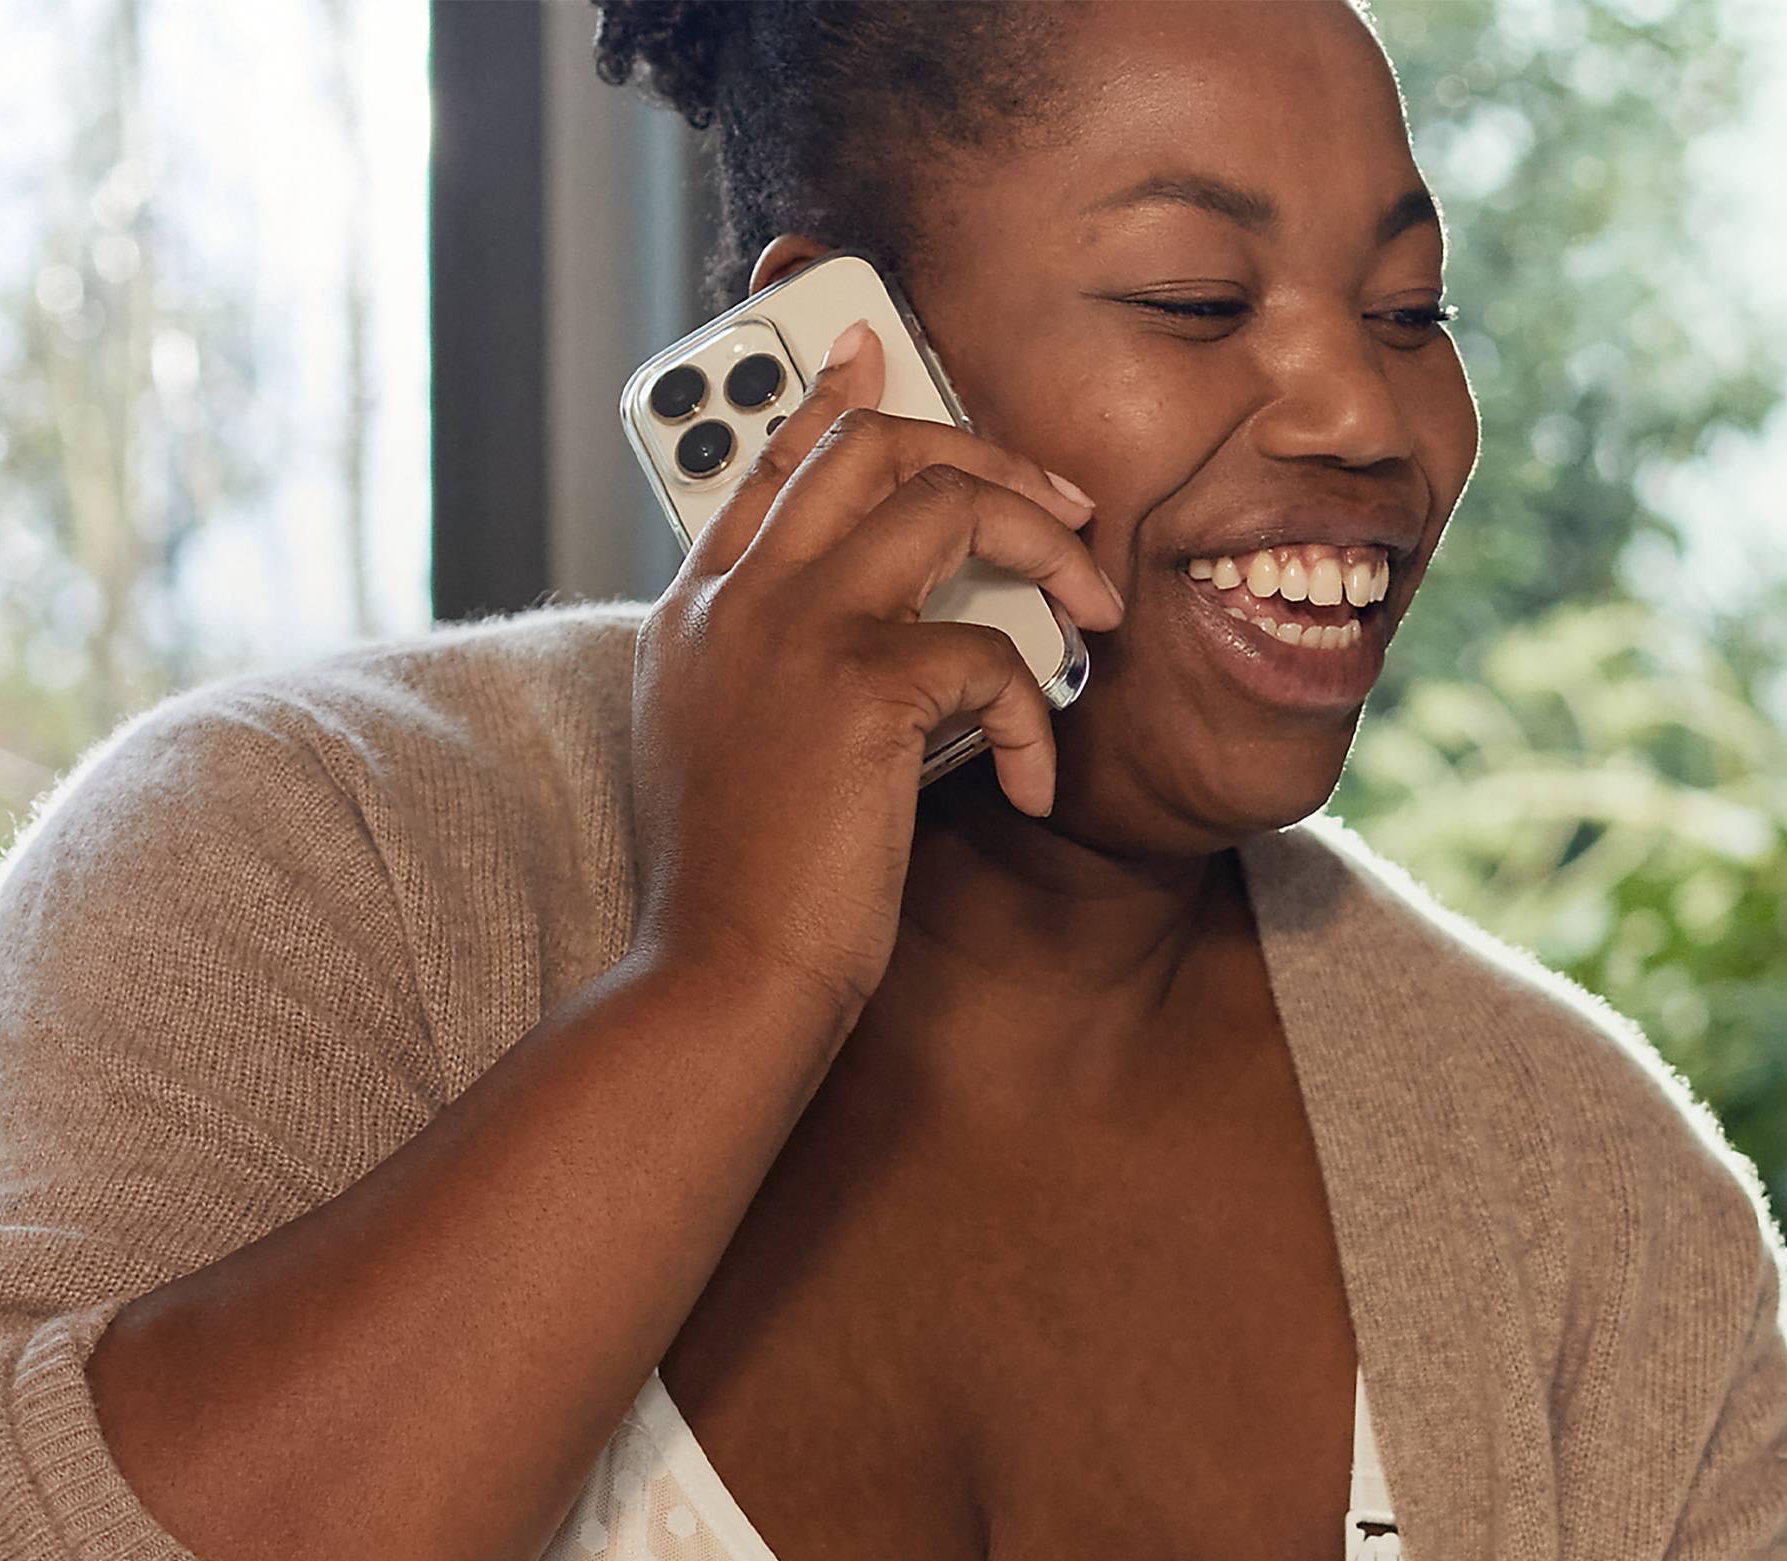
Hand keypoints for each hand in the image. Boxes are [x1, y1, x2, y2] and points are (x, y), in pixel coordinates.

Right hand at [625, 321, 1127, 1011]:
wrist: (720, 983)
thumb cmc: (739, 899)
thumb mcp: (725, 761)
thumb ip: (770, 680)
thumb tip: (870, 653)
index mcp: (694, 615)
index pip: (766, 462)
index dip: (828, 397)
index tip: (877, 351)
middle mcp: (734, 602)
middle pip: (865, 444)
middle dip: (982, 450)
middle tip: (1061, 502)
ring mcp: (791, 632)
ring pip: (941, 499)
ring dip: (1043, 543)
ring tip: (1092, 608)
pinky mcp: (859, 688)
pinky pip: (993, 650)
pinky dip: (1038, 714)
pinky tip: (1036, 785)